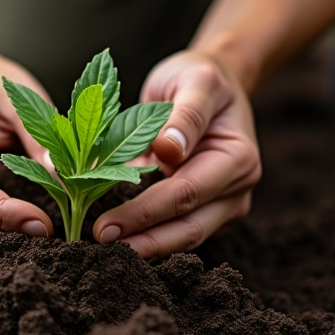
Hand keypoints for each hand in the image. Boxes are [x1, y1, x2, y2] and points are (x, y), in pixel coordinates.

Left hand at [92, 50, 261, 258]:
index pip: (186, 194)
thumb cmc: (199, 79)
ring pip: (181, 238)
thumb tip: (168, 148)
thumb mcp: (196, 81)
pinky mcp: (204, 213)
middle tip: (97, 248)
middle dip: (142, 243)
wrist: (213, 86)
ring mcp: (222, 207)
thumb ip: (185, 114)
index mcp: (237, 159)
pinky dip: (146, 237)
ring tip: (101, 254)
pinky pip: (174, 231)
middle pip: (187, 229)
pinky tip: (115, 242)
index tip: (105, 226)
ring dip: (143, 248)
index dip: (145, 213)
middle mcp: (235, 191)